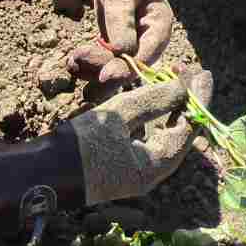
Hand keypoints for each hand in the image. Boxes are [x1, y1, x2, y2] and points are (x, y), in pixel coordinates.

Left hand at [67, 0, 175, 86]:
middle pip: (129, 66)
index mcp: (159, 27)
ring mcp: (133, 49)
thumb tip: (122, 53)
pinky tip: (72, 63)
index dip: (127, 69)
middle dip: (102, 68)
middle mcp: (149, 43)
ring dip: (92, 70)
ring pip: (114, 69)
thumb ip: (121, 22)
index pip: (147, 55)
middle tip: (76, 64)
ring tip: (71, 63)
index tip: (104, 77)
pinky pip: (104, 64)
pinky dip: (88, 65)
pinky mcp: (117, 52)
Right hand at [72, 68, 213, 206]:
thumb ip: (153, 100)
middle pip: (178, 132)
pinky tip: (146, 94)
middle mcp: (149, 172)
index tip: (203, 73)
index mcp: (154, 166)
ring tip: (172, 78)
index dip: (197, 100)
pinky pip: (144, 136)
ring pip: (161, 133)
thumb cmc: (80, 146)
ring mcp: (134, 169)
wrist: (42, 173)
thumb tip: (183, 87)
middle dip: (185, 101)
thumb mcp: (118, 116)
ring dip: (167, 106)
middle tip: (190, 72)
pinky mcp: (120, 163)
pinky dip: (149, 115)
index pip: (188, 130)